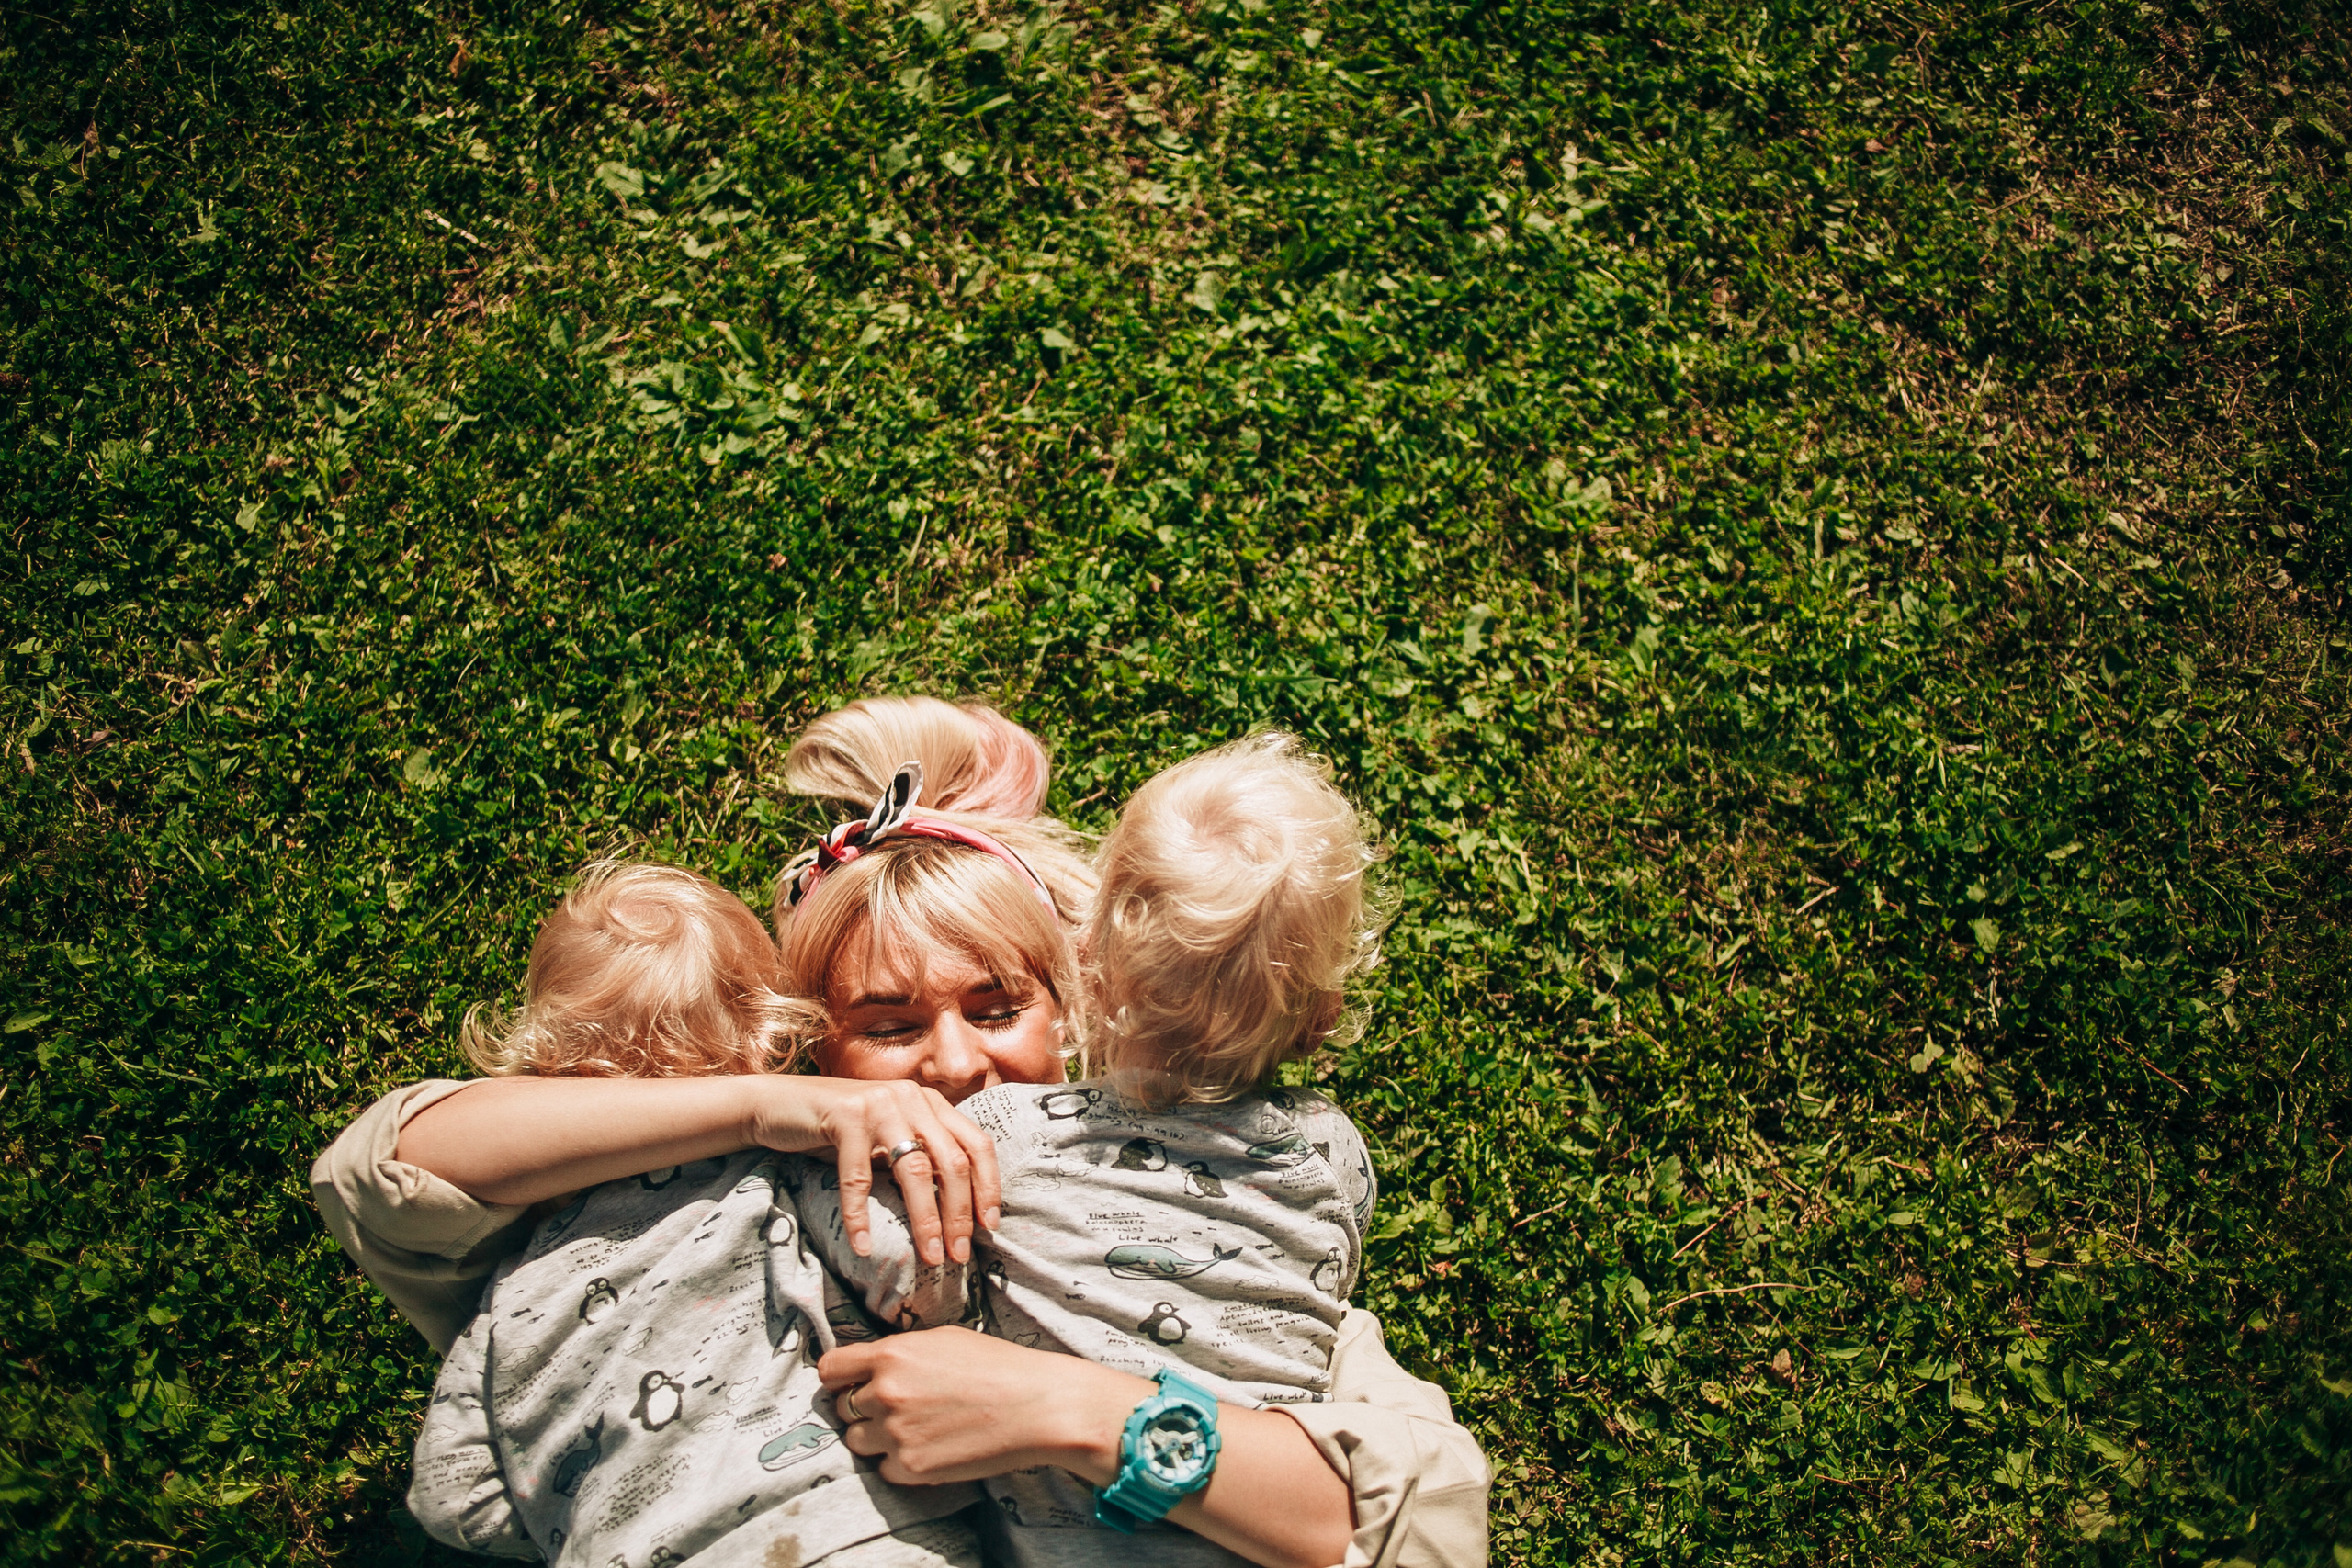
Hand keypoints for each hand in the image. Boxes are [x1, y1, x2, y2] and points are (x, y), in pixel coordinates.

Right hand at [743, 1078, 1001, 1265]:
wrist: (779, 1105)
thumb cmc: (839, 1132)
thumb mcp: (888, 1138)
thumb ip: (920, 1156)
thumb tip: (957, 1213)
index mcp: (931, 1103)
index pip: (977, 1144)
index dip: (989, 1186)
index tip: (989, 1227)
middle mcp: (912, 1098)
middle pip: (952, 1161)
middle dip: (959, 1214)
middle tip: (958, 1255)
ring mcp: (880, 1103)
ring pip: (915, 1169)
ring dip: (925, 1219)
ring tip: (930, 1256)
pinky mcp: (844, 1116)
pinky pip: (858, 1176)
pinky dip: (861, 1216)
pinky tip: (863, 1246)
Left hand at [819, 1327, 1139, 1485]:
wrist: (1037, 1406)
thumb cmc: (997, 1366)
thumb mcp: (942, 1341)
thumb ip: (898, 1352)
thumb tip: (868, 1365)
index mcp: (891, 1355)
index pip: (830, 1369)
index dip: (838, 1376)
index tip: (848, 1382)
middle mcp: (885, 1393)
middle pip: (843, 1408)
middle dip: (864, 1407)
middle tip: (899, 1406)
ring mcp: (895, 1433)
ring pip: (857, 1441)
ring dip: (877, 1436)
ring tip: (916, 1427)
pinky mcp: (911, 1467)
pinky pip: (883, 1468)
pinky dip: (900, 1461)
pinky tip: (931, 1446)